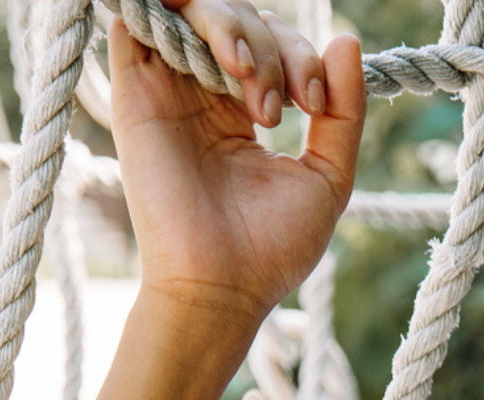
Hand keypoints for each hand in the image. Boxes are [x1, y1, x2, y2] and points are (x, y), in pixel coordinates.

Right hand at [108, 2, 363, 328]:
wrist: (220, 287)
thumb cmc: (272, 248)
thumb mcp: (329, 177)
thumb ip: (344, 112)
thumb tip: (349, 39)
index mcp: (242, 109)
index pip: (273, 41)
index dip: (300, 56)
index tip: (315, 104)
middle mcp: (201, 92)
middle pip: (237, 16)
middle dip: (271, 46)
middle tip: (277, 108)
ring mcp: (166, 87)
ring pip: (193, 7)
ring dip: (229, 22)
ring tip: (246, 72)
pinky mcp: (134, 90)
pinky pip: (137, 18)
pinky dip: (169, 9)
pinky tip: (212, 49)